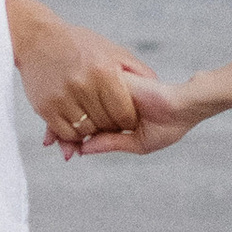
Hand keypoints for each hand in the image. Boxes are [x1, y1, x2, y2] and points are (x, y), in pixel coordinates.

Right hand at [6, 0, 151, 151]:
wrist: (38, 38)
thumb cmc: (81, 45)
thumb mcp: (112, 51)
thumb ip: (137, 70)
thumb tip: (157, 87)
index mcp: (104, 71)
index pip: (124, 114)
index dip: (128, 121)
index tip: (126, 119)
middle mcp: (83, 85)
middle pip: (106, 125)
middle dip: (112, 127)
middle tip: (111, 122)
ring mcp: (62, 97)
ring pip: (86, 132)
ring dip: (92, 131)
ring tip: (95, 121)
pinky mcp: (45, 107)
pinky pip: (66, 133)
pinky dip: (74, 134)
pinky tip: (77, 123)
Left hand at [59, 70, 199, 158]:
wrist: (184, 106)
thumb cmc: (168, 126)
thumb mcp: (138, 143)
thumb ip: (111, 143)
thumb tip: (83, 149)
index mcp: (115, 116)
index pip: (87, 125)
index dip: (70, 135)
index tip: (52, 145)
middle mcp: (108, 102)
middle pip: (79, 114)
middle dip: (61, 127)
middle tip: (47, 143)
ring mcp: (109, 92)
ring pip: (80, 104)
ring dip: (64, 118)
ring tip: (50, 137)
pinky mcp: (112, 82)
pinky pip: (88, 95)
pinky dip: (73, 106)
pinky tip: (62, 118)